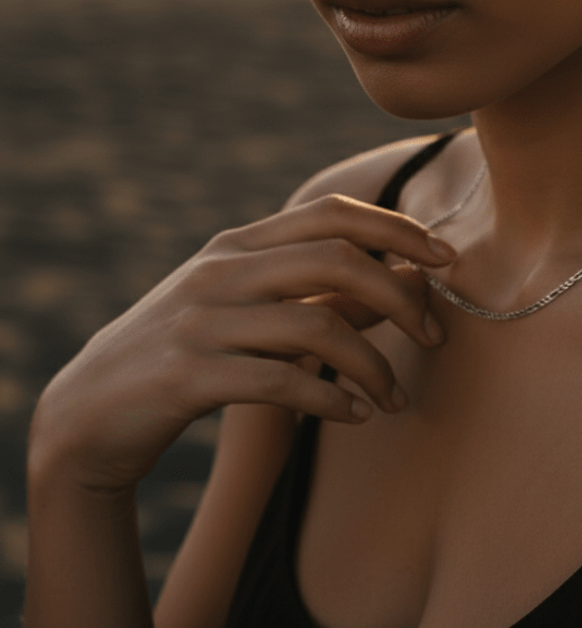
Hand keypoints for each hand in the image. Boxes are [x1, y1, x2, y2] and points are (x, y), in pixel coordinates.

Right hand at [28, 194, 455, 493]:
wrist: (90, 412)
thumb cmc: (192, 354)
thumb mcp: (254, 313)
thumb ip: (324, 297)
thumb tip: (407, 281)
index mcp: (240, 244)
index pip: (332, 213)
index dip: (397, 229)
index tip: (446, 259)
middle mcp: (221, 269)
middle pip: (337, 259)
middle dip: (401, 296)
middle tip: (435, 336)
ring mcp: (201, 319)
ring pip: (317, 326)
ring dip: (373, 366)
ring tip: (393, 399)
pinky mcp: (188, 375)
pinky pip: (281, 381)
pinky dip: (331, 399)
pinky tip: (355, 414)